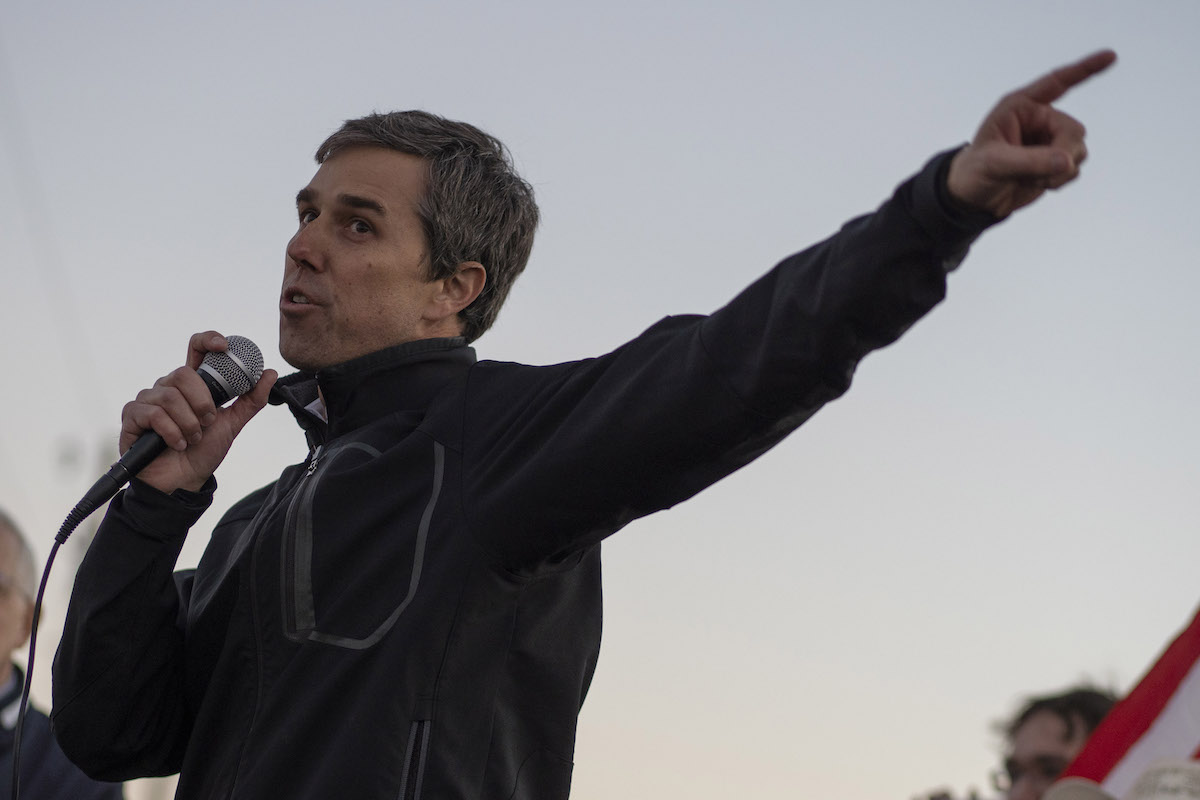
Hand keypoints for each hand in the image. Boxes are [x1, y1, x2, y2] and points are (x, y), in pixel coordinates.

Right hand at [119, 331, 278, 493]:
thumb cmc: (204, 451)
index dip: (208, 340)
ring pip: (169, 396)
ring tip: (192, 439)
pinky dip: (171, 432)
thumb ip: (251, 400)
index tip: (224, 347)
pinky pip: (153, 414)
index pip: (196, 348)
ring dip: (188, 423)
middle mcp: (168, 387)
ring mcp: (148, 400)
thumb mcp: (233, 424)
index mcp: (192, 384)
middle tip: (208, 422)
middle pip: (183, 374)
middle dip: (202, 402)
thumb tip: (270, 373)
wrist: (185, 481)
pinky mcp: (132, 416)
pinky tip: (177, 444)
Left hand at [947, 49, 1116, 217]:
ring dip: (1059, 171)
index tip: (1111, 56)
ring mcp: (1049, 140)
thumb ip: (1031, 161)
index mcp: (1020, 107)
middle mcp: (1039, 119)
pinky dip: (1060, 180)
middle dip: (1062, 154)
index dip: (1085, 69)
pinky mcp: (1055, 161)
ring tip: (1029, 178)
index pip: (1056, 82)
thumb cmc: (975, 172)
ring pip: (1079, 151)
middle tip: (1039, 174)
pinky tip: (1037, 183)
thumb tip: (1068, 161)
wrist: (974, 198)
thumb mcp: (995, 164)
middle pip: (1075, 130)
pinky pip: (1074, 168)